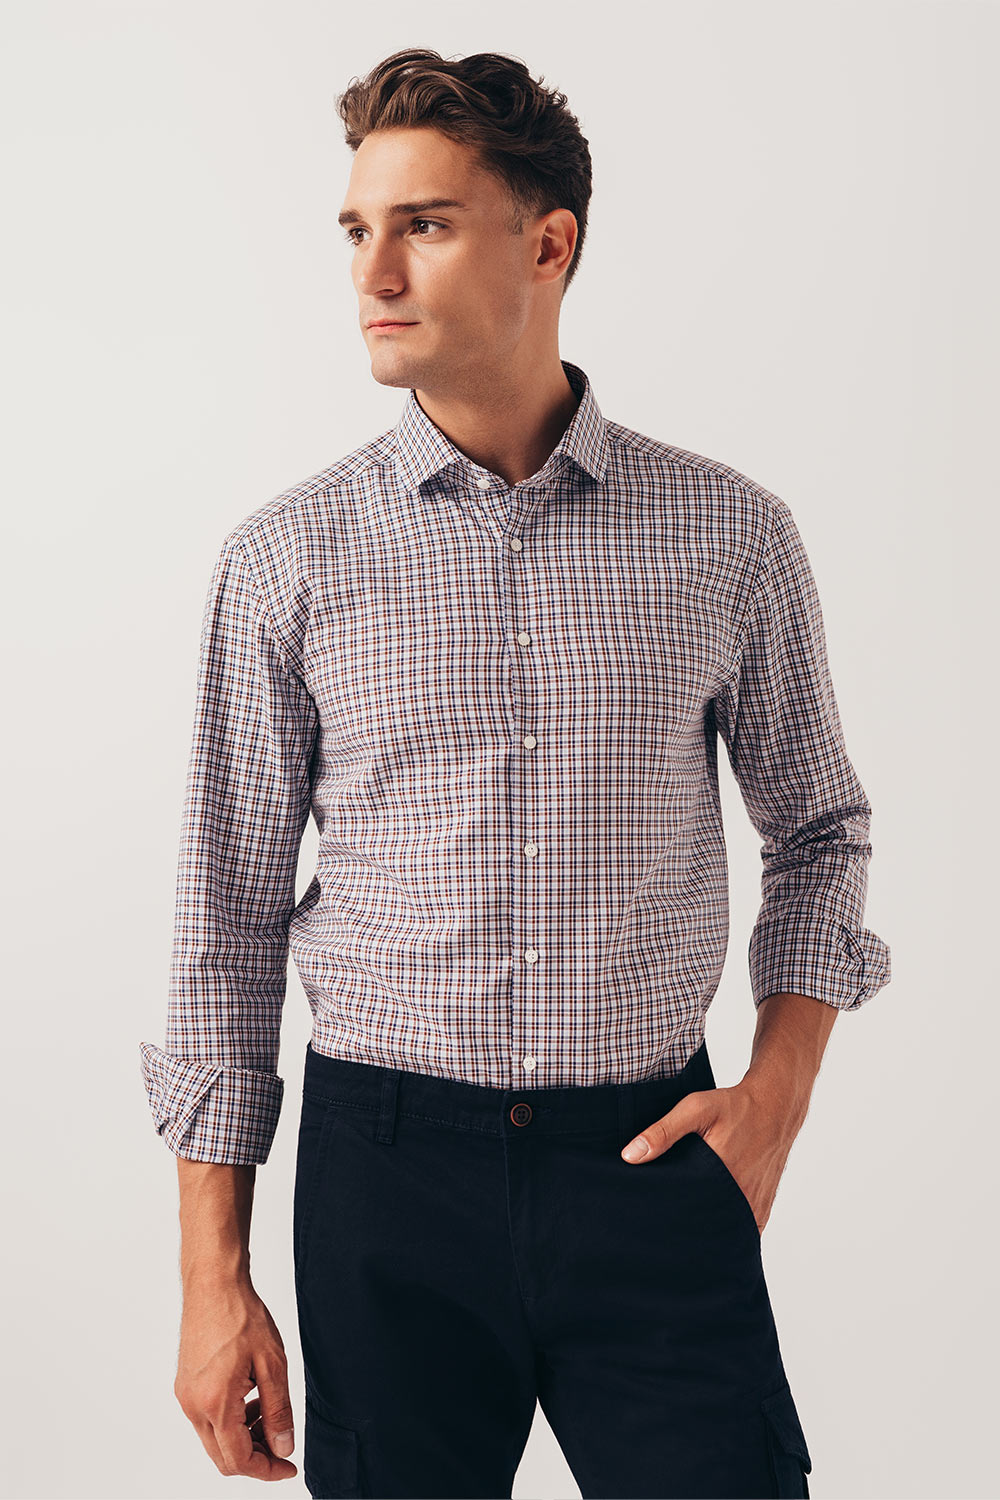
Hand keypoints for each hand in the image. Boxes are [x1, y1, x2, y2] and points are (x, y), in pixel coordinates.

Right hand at [174, 1277, 297, 1481]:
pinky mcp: (185, 1385)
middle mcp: (194, 1406)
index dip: (267, 1470)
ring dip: (244, 1437)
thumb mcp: (273, 1363)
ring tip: (270, 1411)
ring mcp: (186, 1396)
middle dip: (256, 1457)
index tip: (288, 1466)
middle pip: (223, 1456)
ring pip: (215, 1439)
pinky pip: (207, 1419)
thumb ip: (278, 1410)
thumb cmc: (242, 1315)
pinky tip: (251, 1397)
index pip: (239, 1459)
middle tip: (283, 1444)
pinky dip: (231, 1420)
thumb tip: (283, 1447)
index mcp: (216, 1403)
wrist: (214, 1284)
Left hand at [619, 1080, 803, 1234]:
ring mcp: (754, 1205)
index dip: (668, 1219)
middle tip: (661, 1230)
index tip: (649, 1221)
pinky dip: (726, 1230)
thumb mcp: (695, 1109)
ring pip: (726, 1232)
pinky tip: (709, 1226)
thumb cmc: (735, 1107)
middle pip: (706, 1227)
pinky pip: (742, 1230)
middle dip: (684, 1230)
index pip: (688, 1213)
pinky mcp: (762, 1206)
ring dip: (707, 1233)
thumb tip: (630, 1156)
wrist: (776, 1105)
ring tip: (683, 1232)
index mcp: (722, 1177)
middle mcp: (741, 1197)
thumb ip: (663, 1132)